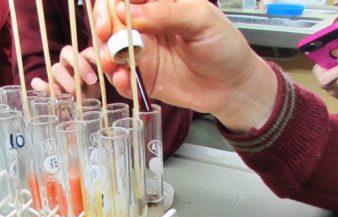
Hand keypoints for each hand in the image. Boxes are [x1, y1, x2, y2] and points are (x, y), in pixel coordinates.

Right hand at [31, 45, 100, 99]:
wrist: (82, 106)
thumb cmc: (93, 91)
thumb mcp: (102, 85)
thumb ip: (105, 78)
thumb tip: (116, 75)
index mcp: (83, 57)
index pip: (86, 50)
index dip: (94, 57)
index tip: (104, 70)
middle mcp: (68, 62)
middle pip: (67, 52)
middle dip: (80, 66)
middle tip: (92, 81)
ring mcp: (56, 73)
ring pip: (55, 68)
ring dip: (66, 81)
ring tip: (76, 96)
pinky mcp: (47, 86)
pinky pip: (38, 82)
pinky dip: (42, 87)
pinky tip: (53, 93)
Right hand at [93, 0, 277, 130]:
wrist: (233, 86)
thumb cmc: (224, 46)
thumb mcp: (202, 20)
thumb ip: (168, 13)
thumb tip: (132, 12)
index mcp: (160, 3)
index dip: (115, 2)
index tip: (118, 12)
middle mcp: (147, 25)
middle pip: (112, 19)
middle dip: (104, 26)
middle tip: (108, 36)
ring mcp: (143, 52)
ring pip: (110, 48)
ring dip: (105, 54)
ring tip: (113, 63)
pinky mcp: (143, 78)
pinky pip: (121, 77)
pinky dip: (117, 79)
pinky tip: (124, 79)